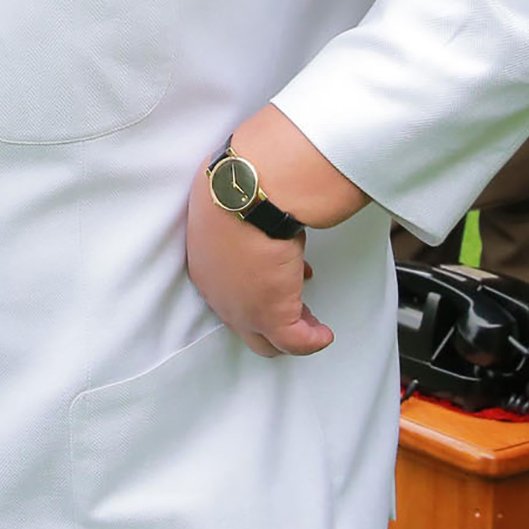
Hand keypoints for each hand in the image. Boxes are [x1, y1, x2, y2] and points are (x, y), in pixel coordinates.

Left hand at [185, 163, 332, 357]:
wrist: (248, 193)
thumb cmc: (237, 187)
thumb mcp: (229, 206)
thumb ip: (240, 221)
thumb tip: (262, 213)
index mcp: (206, 266)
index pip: (229, 292)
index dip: (257, 289)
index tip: (278, 280)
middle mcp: (218, 293)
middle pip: (244, 325)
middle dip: (270, 318)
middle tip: (294, 310)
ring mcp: (242, 309)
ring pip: (267, 339)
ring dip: (292, 329)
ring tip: (311, 324)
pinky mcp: (270, 315)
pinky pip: (295, 341)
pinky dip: (312, 340)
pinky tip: (323, 334)